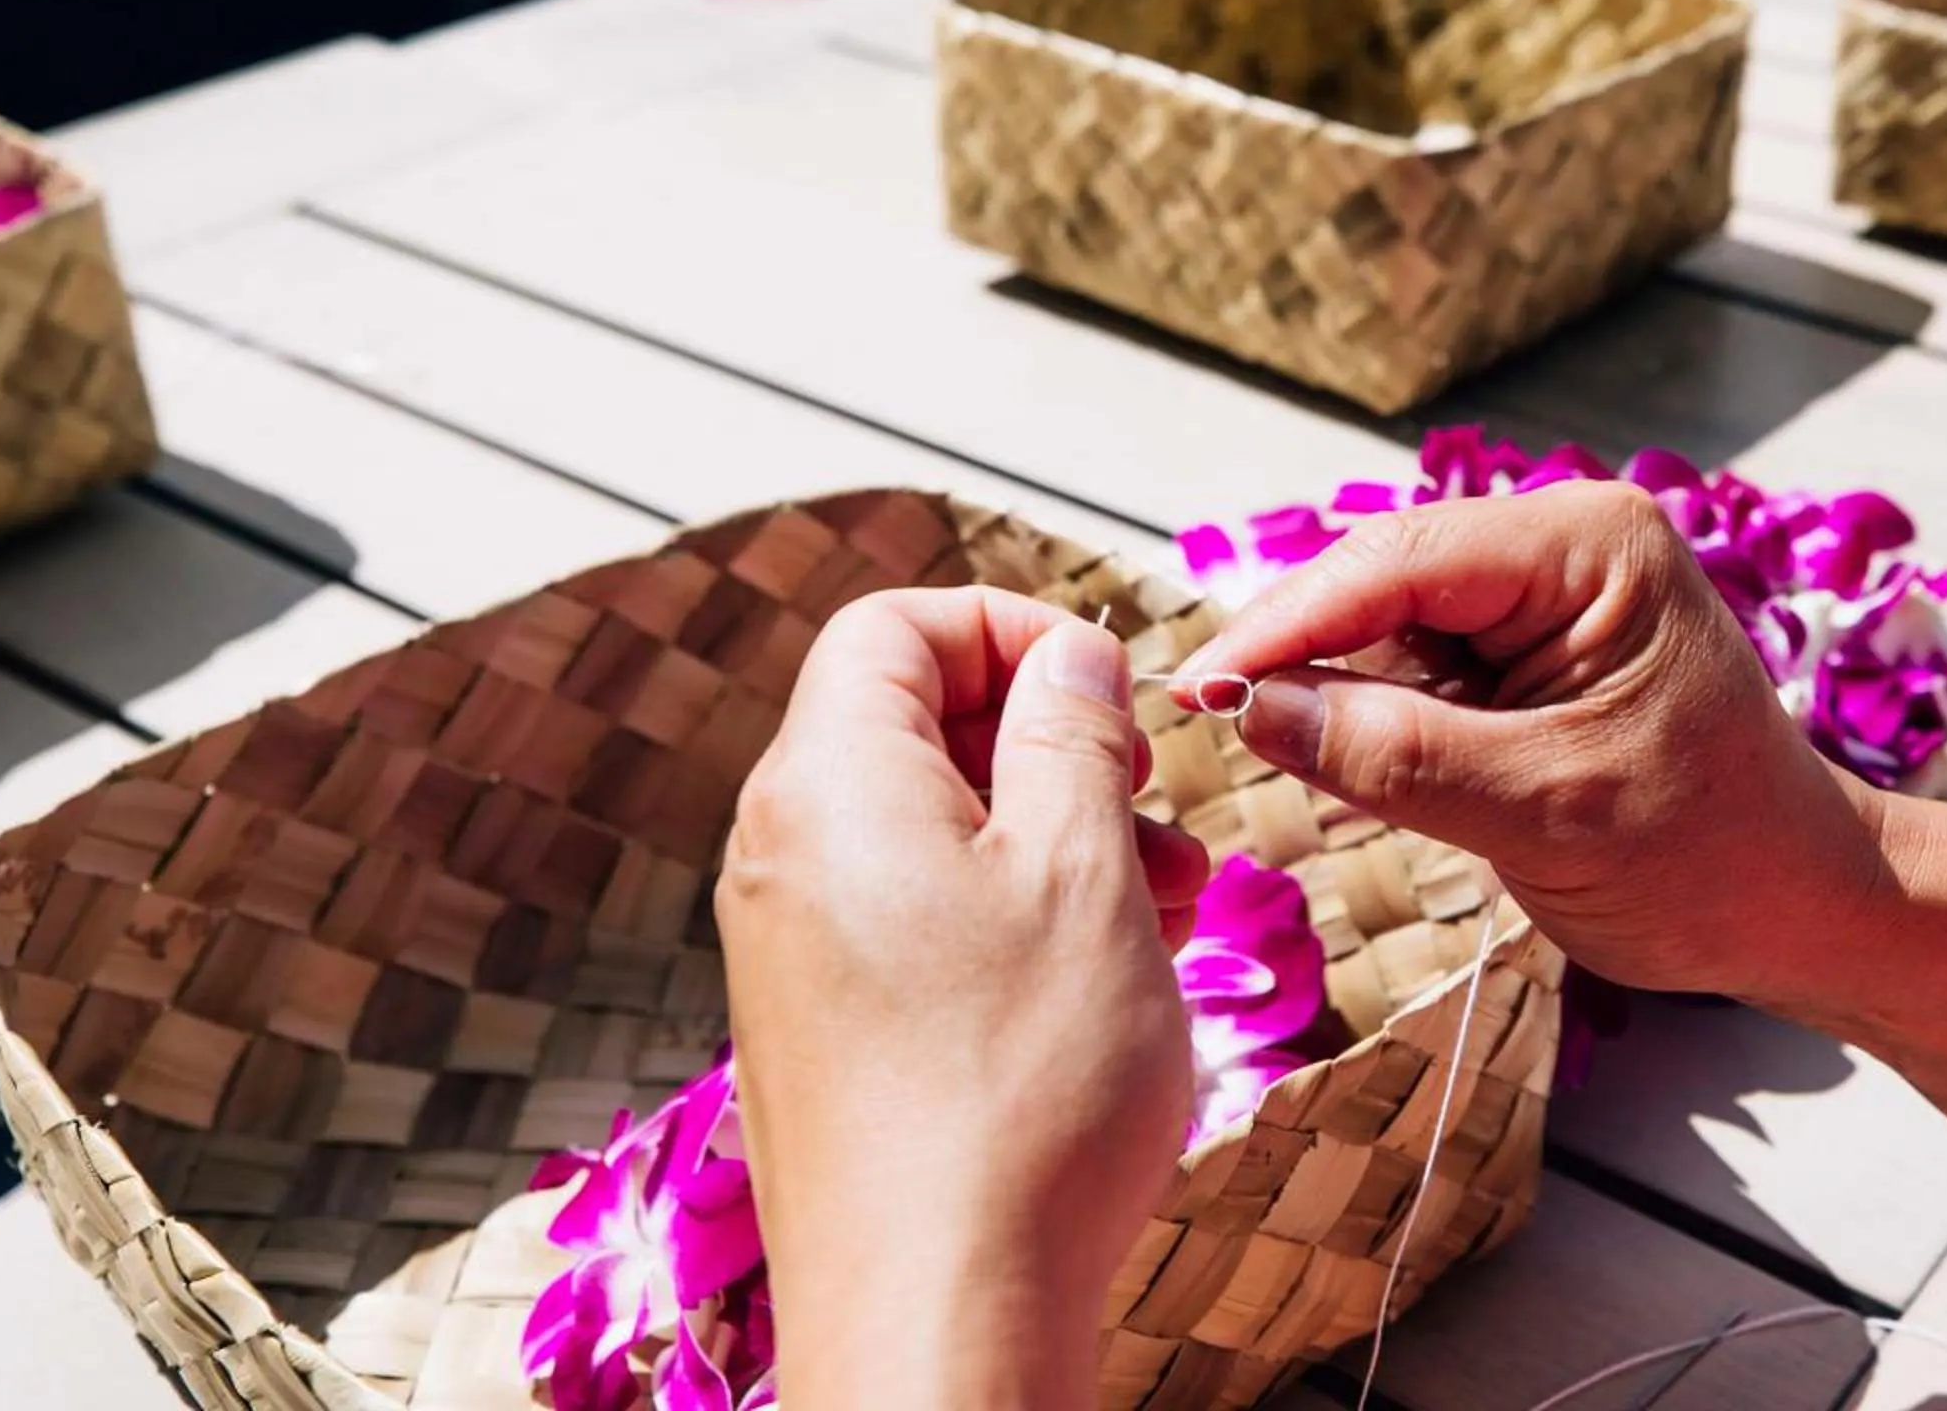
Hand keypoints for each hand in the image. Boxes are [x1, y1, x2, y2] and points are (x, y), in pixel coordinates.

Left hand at [718, 589, 1205, 1407]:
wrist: (939, 1320)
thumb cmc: (1014, 1105)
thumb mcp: (1084, 871)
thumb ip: (1073, 735)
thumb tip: (1065, 658)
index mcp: (827, 786)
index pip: (892, 626)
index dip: (1011, 630)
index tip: (1106, 687)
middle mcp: (782, 859)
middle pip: (909, 725)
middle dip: (1047, 742)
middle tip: (1150, 804)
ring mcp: (793, 954)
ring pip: (928, 831)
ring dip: (1050, 836)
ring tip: (1164, 904)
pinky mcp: (822, 1037)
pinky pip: (914, 922)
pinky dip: (1010, 917)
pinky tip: (1098, 980)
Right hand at [1175, 482, 1887, 1006]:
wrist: (1806, 908)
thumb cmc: (1710, 858)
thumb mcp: (1544, 810)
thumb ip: (1397, 755)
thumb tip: (1254, 711)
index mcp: (1590, 545)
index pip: (1397, 559)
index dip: (1287, 625)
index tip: (1195, 690)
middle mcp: (1565, 544)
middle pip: (1382, 579)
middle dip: (1301, 653)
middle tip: (1206, 727)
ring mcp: (1549, 595)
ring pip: (1390, 625)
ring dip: (1335, 692)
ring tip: (1276, 758)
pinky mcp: (1533, 651)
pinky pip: (1421, 667)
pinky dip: (1376, 717)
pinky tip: (1344, 767)